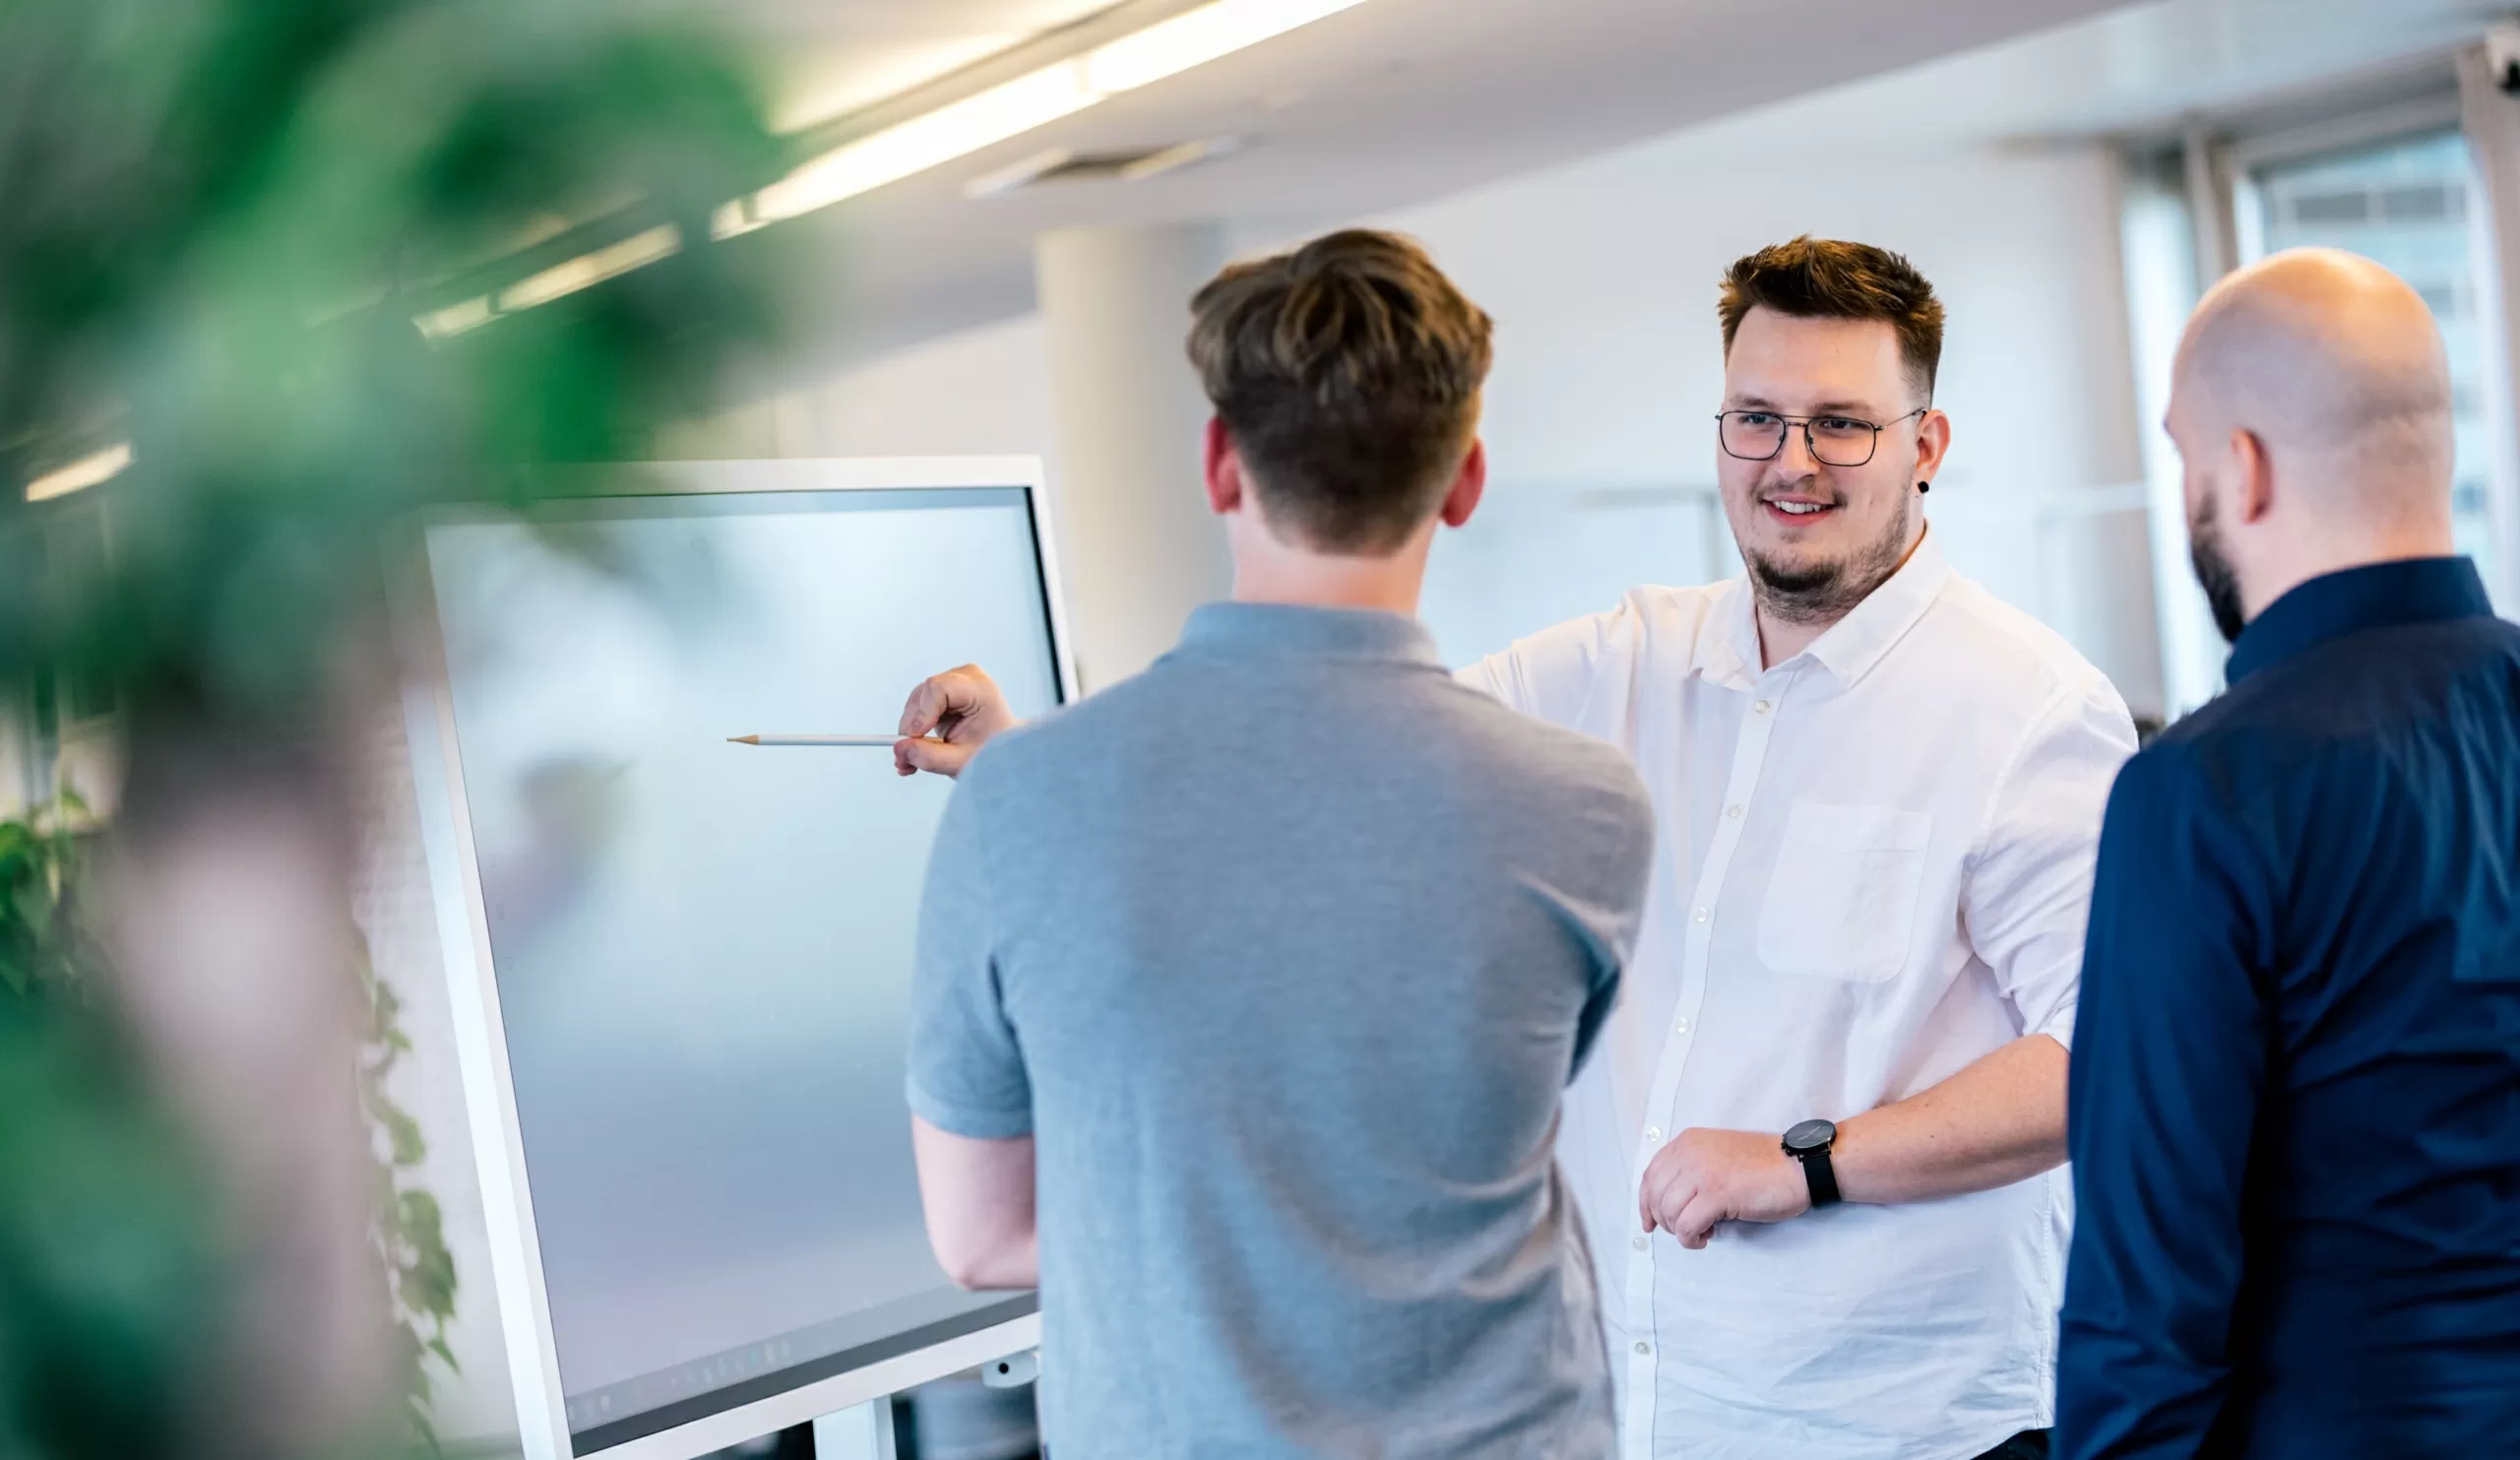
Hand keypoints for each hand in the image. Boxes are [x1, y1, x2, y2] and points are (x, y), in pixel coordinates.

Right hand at [894, 665, 1017, 778]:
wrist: (1005, 750)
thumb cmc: (992, 753)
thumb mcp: (960, 761)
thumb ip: (930, 756)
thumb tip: (900, 750)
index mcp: (979, 689)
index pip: (938, 688)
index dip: (921, 713)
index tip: (914, 738)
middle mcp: (966, 678)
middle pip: (923, 695)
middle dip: (910, 728)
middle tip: (906, 759)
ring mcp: (954, 682)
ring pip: (916, 702)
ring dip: (909, 731)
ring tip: (911, 761)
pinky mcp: (943, 692)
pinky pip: (919, 707)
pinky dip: (914, 729)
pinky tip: (915, 750)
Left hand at [1637, 1127, 1810, 1249]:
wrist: (1800, 1165)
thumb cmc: (1764, 1166)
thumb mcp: (1717, 1157)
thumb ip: (1691, 1170)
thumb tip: (1667, 1204)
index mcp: (1688, 1142)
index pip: (1650, 1175)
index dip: (1646, 1203)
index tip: (1651, 1222)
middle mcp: (1690, 1152)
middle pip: (1655, 1195)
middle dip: (1664, 1221)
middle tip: (1684, 1231)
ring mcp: (1702, 1171)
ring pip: (1669, 1212)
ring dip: (1680, 1231)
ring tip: (1701, 1233)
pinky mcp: (1717, 1193)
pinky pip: (1687, 1225)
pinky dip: (1691, 1238)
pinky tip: (1707, 1237)